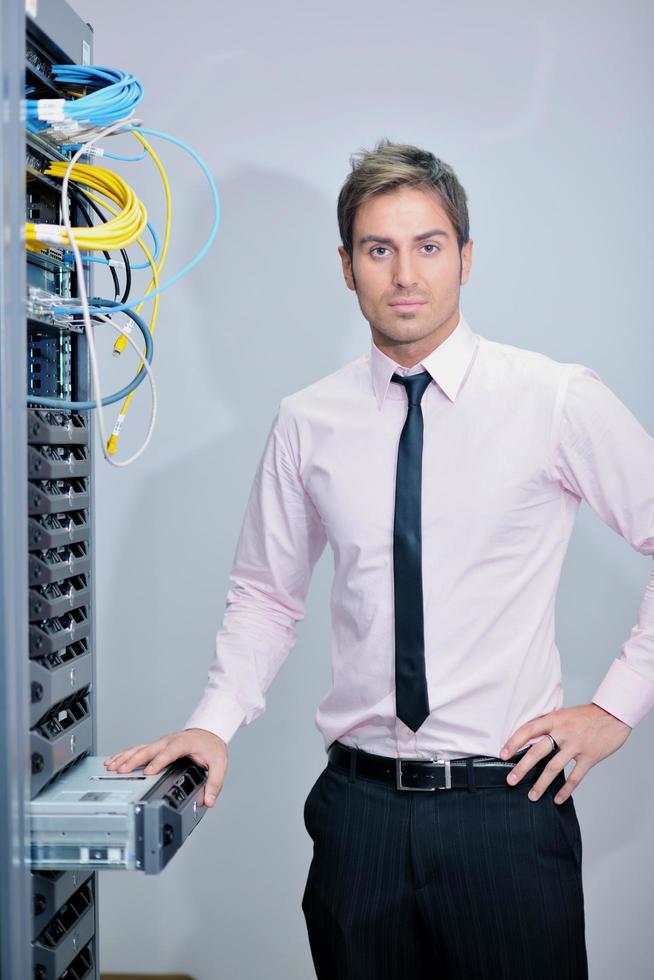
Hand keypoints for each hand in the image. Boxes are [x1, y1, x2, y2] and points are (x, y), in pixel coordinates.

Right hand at [103, 728, 227, 807]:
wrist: (208, 732)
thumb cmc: (211, 746)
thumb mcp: (219, 763)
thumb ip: (215, 783)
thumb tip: (209, 801)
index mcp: (184, 743)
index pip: (170, 752)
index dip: (159, 762)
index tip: (149, 772)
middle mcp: (169, 741)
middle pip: (149, 749)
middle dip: (134, 760)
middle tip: (121, 770)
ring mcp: (161, 743)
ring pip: (140, 748)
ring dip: (125, 757)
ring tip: (112, 767)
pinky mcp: (156, 746)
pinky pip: (138, 749)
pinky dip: (125, 755)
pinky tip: (113, 761)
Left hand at [499, 703, 631, 804]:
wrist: (614, 715)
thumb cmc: (587, 715)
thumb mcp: (564, 714)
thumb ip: (549, 725)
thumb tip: (530, 738)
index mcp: (554, 719)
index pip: (528, 730)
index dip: (514, 742)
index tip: (503, 755)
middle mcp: (563, 732)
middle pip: (537, 751)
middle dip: (522, 768)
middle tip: (511, 780)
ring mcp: (577, 745)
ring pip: (554, 768)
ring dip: (541, 784)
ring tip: (532, 796)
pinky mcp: (590, 757)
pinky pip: (575, 777)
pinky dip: (566, 790)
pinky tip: (558, 799)